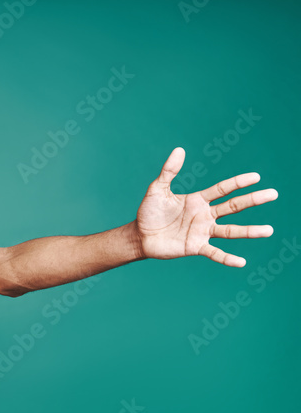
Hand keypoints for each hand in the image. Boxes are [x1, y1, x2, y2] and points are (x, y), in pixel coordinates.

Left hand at [135, 147, 277, 266]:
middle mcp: (205, 215)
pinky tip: (241, 262)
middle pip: (233, 206)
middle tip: (273, 194)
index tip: (256, 177)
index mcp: (198, 200)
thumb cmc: (149, 211)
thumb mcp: (157, 189)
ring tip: (268, 231)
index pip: (223, 189)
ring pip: (230, 230)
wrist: (140, 235)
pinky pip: (214, 253)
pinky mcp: (195, 247)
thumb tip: (179, 150)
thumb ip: (169, 172)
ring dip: (249, 231)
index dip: (238, 183)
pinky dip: (227, 258)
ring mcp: (202, 231)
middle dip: (253, 200)